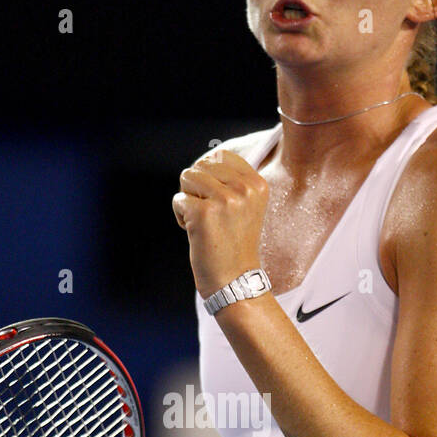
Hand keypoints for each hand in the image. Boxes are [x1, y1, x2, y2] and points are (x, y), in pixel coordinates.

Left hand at [172, 147, 268, 299]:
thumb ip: (231, 180)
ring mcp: (225, 200)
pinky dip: (180, 217)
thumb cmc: (235, 244)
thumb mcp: (245, 206)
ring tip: (203, 222)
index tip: (217, 201)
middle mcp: (244, 189)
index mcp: (257, 184)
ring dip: (188, 200)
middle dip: (196, 188)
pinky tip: (196, 233)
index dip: (209, 175)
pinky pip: (178, 200)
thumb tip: (207, 157)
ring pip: (187, 176)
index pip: (221, 155)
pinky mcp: (203, 213)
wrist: (235, 281)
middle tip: (210, 215)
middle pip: (201, 164)